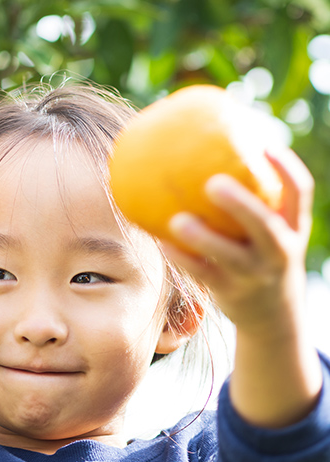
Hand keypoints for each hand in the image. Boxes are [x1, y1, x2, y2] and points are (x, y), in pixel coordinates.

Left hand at [161, 147, 312, 339]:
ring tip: (176, 219)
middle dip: (240, 204)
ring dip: (202, 238)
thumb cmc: (262, 258)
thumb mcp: (270, 234)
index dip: (286, 169)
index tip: (265, 145)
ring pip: (229, 255)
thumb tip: (214, 161)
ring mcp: (255, 274)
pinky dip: (182, 258)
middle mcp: (279, 252)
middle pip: (264, 225)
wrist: (273, 317)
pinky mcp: (231, 292)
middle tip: (212, 183)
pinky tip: (161, 242)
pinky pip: (202, 273)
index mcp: (294, 229)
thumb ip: (254, 205)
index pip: (300, 193)